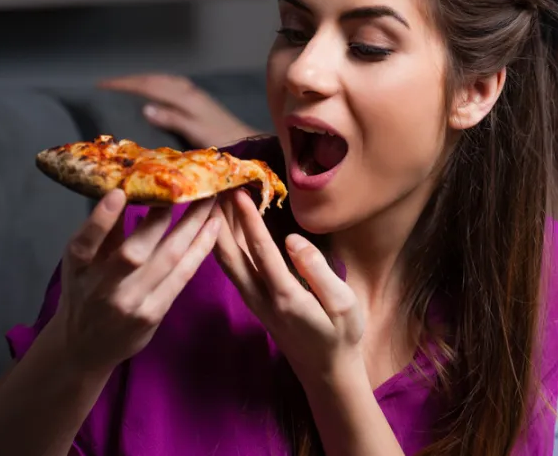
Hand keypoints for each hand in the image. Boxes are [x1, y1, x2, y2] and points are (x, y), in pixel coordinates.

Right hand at [50, 190, 219, 373]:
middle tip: (189, 183)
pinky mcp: (154, 313)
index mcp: (77, 268)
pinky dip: (200, 249)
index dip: (101, 219)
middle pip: (136, 251)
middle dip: (164, 215)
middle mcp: (103, 288)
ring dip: (193, 226)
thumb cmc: (84, 292)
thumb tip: (128, 189)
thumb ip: (102, 231)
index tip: (120, 192)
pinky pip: (182, 275)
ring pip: (168, 259)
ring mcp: (131, 303)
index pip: (86, 243)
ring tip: (210, 199)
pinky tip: (213, 227)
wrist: (84, 347)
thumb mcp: (80, 262)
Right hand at [97, 74, 261, 147]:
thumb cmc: (222, 141)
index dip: (125, 84)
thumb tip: (146, 108)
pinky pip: (170, 83)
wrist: (247, 141)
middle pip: (154, 79)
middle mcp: (189, 91)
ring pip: (162, 79)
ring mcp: (194, 93)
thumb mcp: (196, 133)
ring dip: (142, 79)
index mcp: (186, 98)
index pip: (149, 86)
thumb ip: (172, 119)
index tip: (103, 85)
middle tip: (107, 84)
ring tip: (124, 84)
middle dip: (130, 79)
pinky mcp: (198, 99)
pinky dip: (155, 82)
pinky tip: (153, 89)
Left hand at [213, 190, 365, 387]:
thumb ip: (318, 271)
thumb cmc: (341, 335)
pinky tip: (224, 229)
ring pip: (227, 261)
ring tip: (214, 199)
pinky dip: (224, 244)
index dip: (248, 220)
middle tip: (214, 186)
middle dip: (220, 219)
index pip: (260, 250)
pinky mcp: (255, 302)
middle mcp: (262, 297)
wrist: (326, 371)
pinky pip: (233, 268)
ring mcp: (254, 301)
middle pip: (230, 254)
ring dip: (218, 230)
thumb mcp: (343, 304)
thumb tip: (292, 240)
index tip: (237, 192)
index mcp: (285, 295)